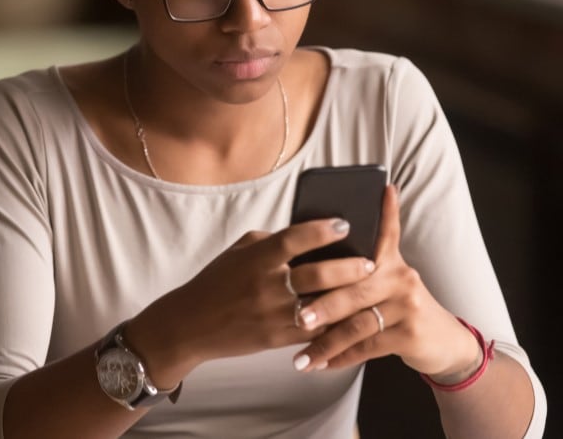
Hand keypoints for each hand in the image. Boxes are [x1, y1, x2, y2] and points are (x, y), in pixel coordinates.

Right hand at [126, 216, 375, 385]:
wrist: (191, 324)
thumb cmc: (217, 282)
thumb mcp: (239, 252)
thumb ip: (272, 242)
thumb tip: (308, 233)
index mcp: (257, 258)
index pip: (295, 238)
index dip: (322, 230)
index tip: (345, 224)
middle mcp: (266, 285)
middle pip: (317, 274)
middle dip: (349, 267)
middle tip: (371, 262)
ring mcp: (272, 314)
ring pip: (321, 306)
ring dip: (348, 298)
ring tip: (368, 290)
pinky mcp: (276, 339)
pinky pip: (313, 331)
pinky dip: (334, 324)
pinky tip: (352, 317)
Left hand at [287, 185, 481, 379]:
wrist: (441, 340)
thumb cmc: (399, 308)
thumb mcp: (387, 282)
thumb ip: (358, 269)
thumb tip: (314, 256)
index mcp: (391, 260)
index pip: (385, 231)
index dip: (384, 210)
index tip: (381, 189)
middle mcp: (401, 277)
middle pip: (354, 288)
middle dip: (322, 305)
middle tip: (296, 317)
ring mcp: (408, 305)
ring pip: (358, 323)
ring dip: (326, 342)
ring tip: (301, 357)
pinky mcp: (410, 333)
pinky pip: (368, 347)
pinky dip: (342, 358)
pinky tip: (322, 365)